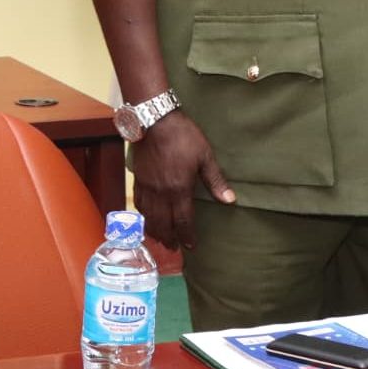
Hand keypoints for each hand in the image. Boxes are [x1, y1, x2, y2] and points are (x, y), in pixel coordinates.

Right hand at [132, 111, 233, 250]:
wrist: (154, 120)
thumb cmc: (183, 137)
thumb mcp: (205, 156)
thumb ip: (215, 181)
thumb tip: (230, 200)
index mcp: (179, 189)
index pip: (183, 220)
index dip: (187, 235)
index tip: (190, 246)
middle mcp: (160, 193)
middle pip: (162, 223)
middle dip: (169, 238)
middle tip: (173, 249)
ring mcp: (146, 186)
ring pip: (148, 216)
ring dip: (154, 230)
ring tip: (159, 239)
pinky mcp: (137, 178)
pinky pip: (138, 203)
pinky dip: (142, 215)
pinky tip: (145, 218)